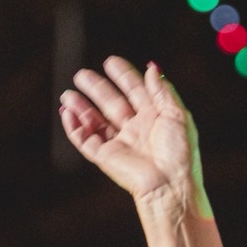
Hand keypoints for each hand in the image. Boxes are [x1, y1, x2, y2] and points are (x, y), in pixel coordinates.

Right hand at [60, 56, 208, 214]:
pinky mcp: (105, 157)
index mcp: (153, 118)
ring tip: (68, 94)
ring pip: (94, 121)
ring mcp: (119, 143)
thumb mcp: (177, 115)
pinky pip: (85, 140)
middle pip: (111, 103)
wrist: (170, 185)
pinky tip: (67, 113)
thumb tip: (151, 68)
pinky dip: (74, 127)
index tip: (110, 61)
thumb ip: (162, 91)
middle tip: (81, 75)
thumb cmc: (179, 153)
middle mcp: (135, 129)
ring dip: (81, 107)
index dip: (123, 76)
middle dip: (97, 88)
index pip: (135, 91)